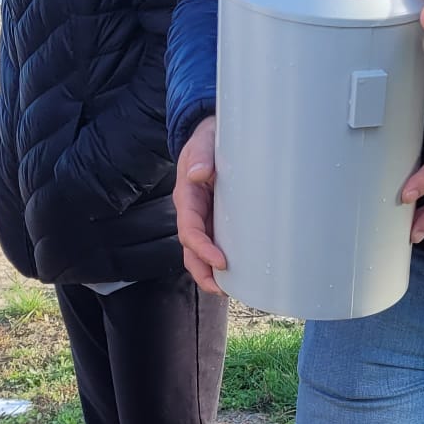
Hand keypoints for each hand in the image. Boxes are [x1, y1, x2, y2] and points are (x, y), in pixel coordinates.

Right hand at [173, 116, 224, 293]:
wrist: (214, 134)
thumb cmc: (210, 137)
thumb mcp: (205, 139)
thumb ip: (203, 153)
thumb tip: (199, 174)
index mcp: (187, 195)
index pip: (189, 227)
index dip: (202, 247)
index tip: (220, 261)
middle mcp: (192, 210)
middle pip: (191, 248)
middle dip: (202, 270)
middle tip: (221, 288)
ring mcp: (204, 217)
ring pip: (199, 251)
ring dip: (209, 273)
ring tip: (227, 290)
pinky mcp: (217, 219)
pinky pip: (215, 243)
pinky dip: (220, 261)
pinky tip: (236, 275)